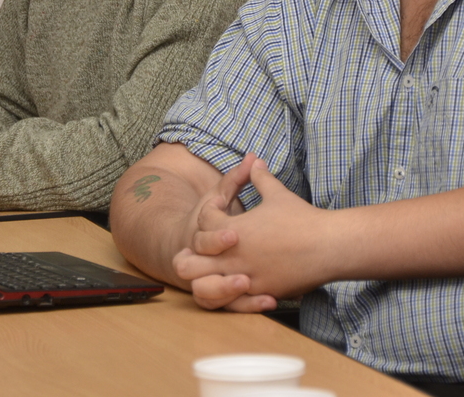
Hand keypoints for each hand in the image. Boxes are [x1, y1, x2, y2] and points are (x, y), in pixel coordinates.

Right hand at [168, 155, 274, 311]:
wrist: (192, 248)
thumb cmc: (214, 220)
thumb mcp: (223, 198)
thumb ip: (236, 179)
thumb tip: (254, 155)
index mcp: (202, 233)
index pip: (202, 228)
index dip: (215, 225)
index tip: (234, 221)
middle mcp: (203, 260)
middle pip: (194, 267)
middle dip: (217, 262)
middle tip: (240, 257)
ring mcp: (213, 280)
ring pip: (207, 295)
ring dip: (225, 290)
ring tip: (249, 283)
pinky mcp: (226, 297)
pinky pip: (230, 307)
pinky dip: (249, 306)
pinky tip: (271, 300)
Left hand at [174, 160, 331, 308]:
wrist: (328, 246)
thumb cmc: (303, 219)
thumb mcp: (278, 193)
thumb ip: (260, 178)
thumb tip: (254, 160)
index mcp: (233, 230)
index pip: (202, 224)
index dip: (208, 215)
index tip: (220, 211)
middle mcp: (234, 256)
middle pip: (190, 261)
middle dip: (193, 253)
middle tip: (206, 246)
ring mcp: (246, 278)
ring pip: (205, 287)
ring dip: (205, 279)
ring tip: (215, 270)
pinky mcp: (260, 293)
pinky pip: (232, 301)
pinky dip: (229, 293)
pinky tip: (237, 283)